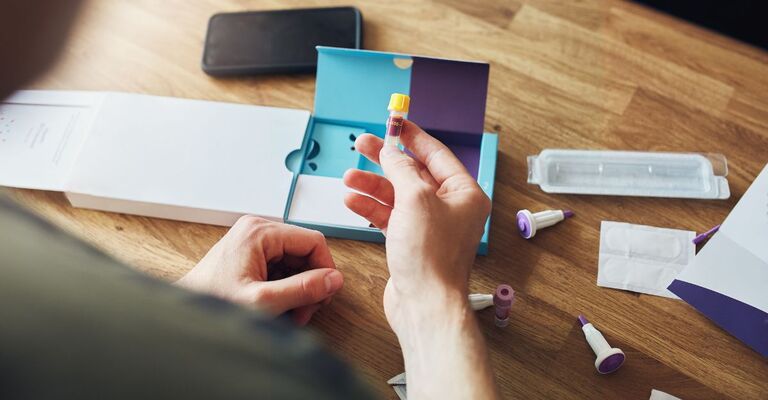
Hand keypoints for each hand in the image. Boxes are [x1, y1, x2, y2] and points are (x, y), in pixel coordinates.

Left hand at [175, 216, 342, 325]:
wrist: (186, 315)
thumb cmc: (213, 303)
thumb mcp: (264, 301)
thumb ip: (302, 289)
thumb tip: (334, 280)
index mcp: (259, 232)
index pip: (313, 241)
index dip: (325, 269)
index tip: (325, 294)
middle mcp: (257, 230)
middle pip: (305, 252)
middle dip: (311, 282)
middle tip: (306, 310)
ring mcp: (254, 242)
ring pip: (296, 261)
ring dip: (300, 288)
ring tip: (293, 313)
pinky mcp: (251, 255)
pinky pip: (283, 267)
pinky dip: (287, 288)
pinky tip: (282, 307)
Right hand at [343, 120, 490, 335]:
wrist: (424, 304)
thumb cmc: (431, 257)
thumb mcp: (414, 199)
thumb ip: (401, 169)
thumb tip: (392, 151)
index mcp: (464, 193)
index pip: (436, 154)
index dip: (412, 137)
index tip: (394, 122)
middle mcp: (449, 208)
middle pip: (412, 173)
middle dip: (385, 159)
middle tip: (361, 144)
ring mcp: (429, 226)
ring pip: (396, 195)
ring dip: (372, 185)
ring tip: (349, 177)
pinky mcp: (411, 242)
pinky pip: (389, 216)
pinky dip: (370, 207)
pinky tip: (352, 200)